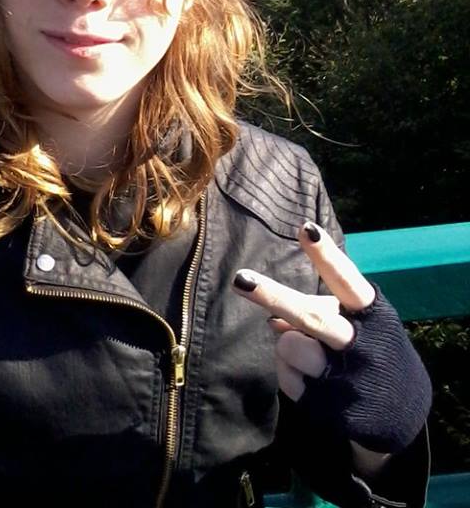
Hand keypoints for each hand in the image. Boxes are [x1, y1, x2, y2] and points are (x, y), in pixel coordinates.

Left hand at [231, 221, 430, 454]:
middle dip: (273, 297)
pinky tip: (313, 381)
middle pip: (311, 317)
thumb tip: (276, 319)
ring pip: (292, 347)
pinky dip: (291, 375)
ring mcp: (347, 377)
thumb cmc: (371, 348)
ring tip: (307, 354)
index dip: (326, 256)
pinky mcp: (331, 405)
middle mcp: (362, 344)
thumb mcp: (359, 322)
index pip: (346, 280)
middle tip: (240, 280)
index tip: (306, 229)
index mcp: (371, 314)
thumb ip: (321, 310)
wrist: (400, 411)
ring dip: (288, 346)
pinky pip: (289, 381)